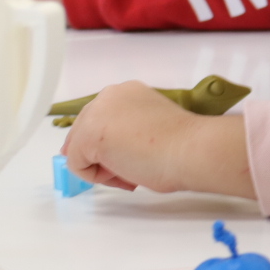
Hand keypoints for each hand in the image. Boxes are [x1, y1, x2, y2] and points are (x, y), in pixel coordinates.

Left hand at [62, 81, 255, 197]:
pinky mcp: (88, 135)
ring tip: (133, 169)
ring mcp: (95, 112)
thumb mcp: (148, 128)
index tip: (134, 157)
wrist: (191, 150)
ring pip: (80, 149)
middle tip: (134, 167)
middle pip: (84, 132)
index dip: (111, 147)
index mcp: (125, 92)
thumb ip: (125, 131)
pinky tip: (124, 173)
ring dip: (103, 166)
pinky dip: (97, 177)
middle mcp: (108, 95)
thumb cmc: (183, 145)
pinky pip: (78, 165)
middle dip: (103, 156)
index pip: (100, 121)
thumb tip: (100, 153)